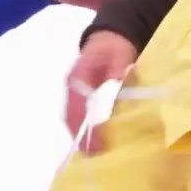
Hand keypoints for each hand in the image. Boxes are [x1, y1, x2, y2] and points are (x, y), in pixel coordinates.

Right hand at [65, 30, 137, 152]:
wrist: (111, 37)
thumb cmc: (115, 47)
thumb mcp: (120, 55)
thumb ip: (119, 70)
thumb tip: (119, 82)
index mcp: (79, 75)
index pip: (78, 104)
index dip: (86, 124)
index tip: (95, 143)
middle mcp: (72, 85)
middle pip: (70, 114)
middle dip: (80, 135)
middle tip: (93, 154)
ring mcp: (74, 91)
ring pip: (71, 116)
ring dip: (80, 134)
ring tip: (93, 152)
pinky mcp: (80, 96)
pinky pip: (78, 114)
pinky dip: (84, 128)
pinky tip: (94, 140)